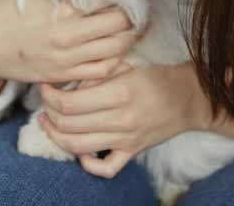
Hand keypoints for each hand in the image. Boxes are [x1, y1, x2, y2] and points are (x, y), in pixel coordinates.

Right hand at [0, 0, 136, 84]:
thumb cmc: (6, 12)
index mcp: (60, 6)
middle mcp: (66, 33)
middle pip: (119, 23)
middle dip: (133, 15)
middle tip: (138, 9)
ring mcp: (65, 57)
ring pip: (116, 49)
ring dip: (129, 38)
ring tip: (132, 29)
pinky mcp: (62, 75)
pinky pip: (101, 71)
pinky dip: (116, 61)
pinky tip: (116, 51)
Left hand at [38, 61, 207, 177]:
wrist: (188, 98)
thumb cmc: (156, 77)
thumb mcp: (126, 64)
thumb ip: (98, 73)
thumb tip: (69, 82)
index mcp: (119, 93)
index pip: (69, 103)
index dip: (49, 96)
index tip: (45, 87)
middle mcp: (121, 119)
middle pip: (68, 126)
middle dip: (48, 114)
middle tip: (45, 104)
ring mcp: (126, 139)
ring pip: (78, 147)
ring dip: (56, 136)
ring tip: (49, 123)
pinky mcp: (132, 152)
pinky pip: (105, 168)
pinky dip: (86, 163)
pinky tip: (79, 150)